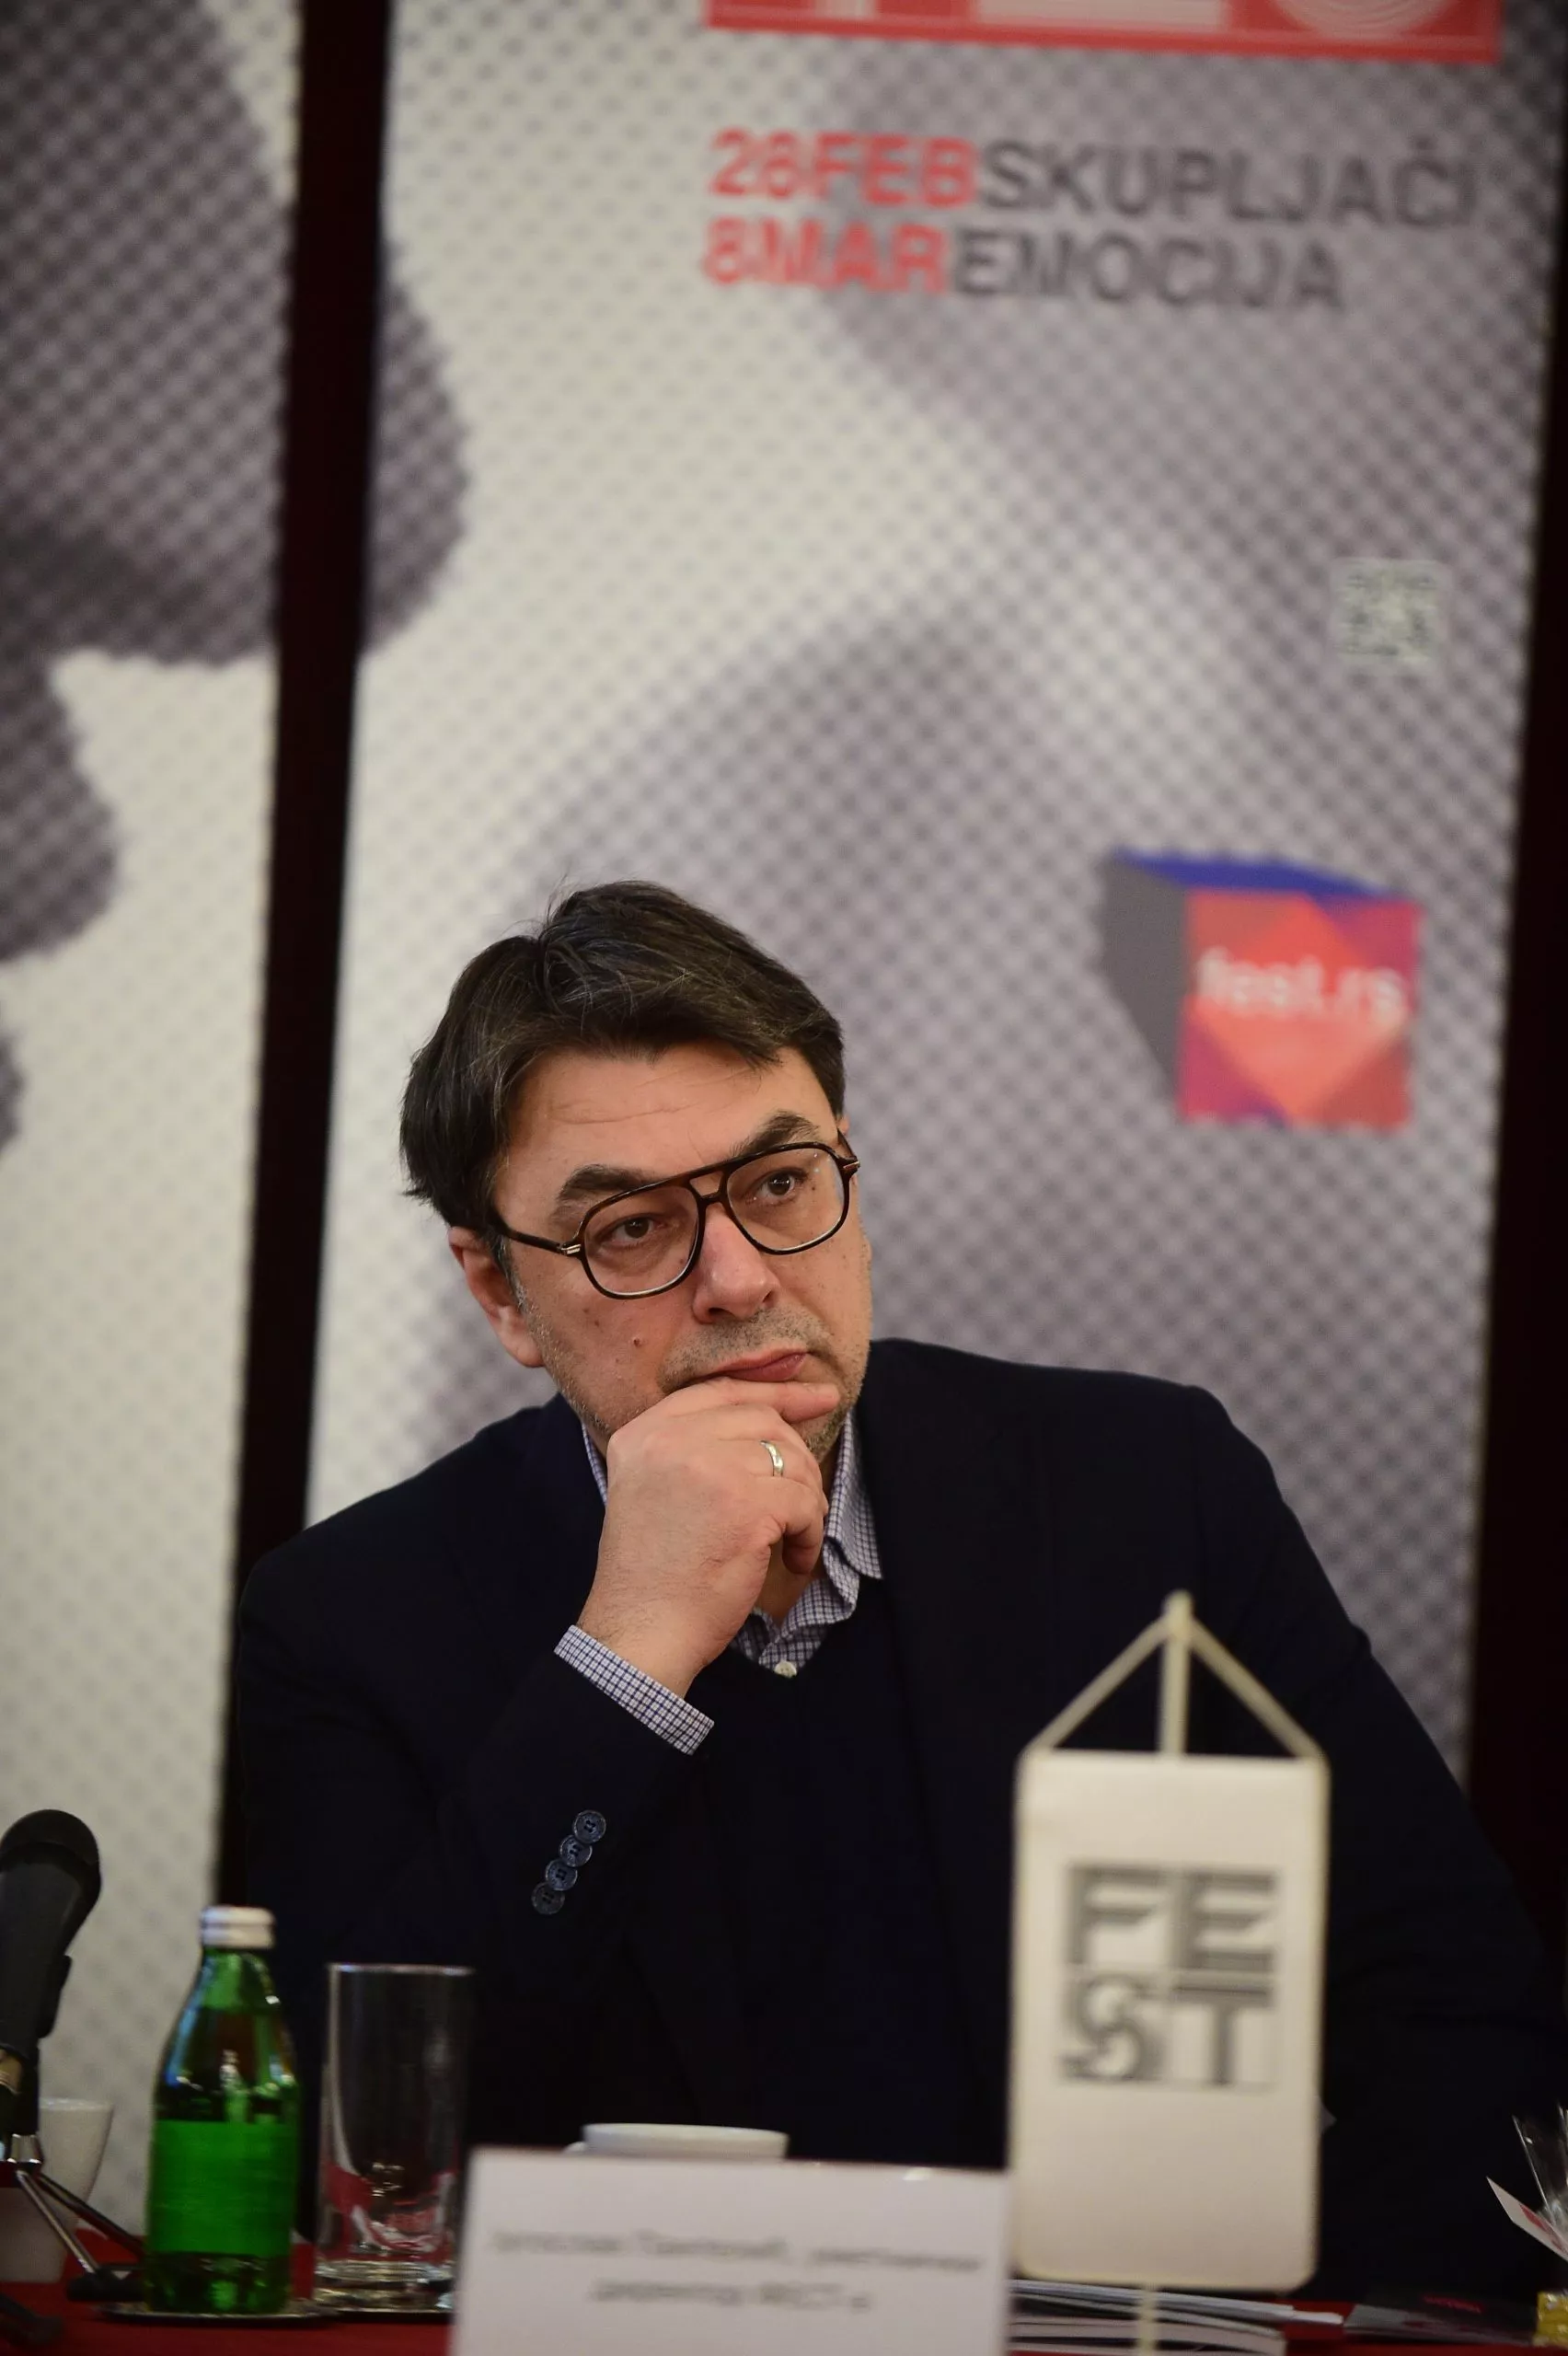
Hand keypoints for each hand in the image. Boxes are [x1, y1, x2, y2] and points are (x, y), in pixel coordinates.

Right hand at [577, 1379, 837, 1694]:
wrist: (642, 1631)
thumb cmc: (653, 1573)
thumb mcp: (651, 1488)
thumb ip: (692, 1448)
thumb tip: (775, 1419)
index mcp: (644, 1433)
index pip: (722, 1390)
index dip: (777, 1391)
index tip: (820, 1399)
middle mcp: (672, 1441)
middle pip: (762, 1419)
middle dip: (800, 1451)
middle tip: (810, 1491)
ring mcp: (710, 1469)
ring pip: (792, 1460)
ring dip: (806, 1499)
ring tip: (793, 1536)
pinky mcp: (746, 1506)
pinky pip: (806, 1502)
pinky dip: (810, 1533)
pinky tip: (795, 1560)